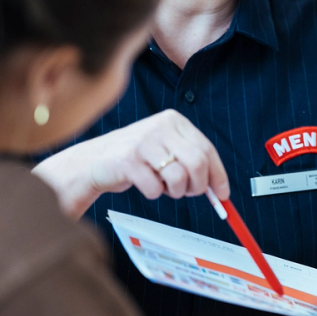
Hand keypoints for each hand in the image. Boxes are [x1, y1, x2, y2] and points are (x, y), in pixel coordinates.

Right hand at [33, 110, 230, 218]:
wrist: (94, 161)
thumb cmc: (137, 158)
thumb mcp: (166, 150)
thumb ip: (192, 162)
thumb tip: (219, 188)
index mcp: (174, 121)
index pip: (207, 148)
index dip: (218, 174)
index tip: (222, 194)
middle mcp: (161, 126)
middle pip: (197, 163)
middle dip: (198, 186)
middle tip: (189, 194)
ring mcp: (144, 141)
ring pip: (178, 177)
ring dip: (175, 192)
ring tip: (165, 188)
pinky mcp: (128, 159)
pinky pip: (155, 188)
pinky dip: (154, 194)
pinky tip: (145, 184)